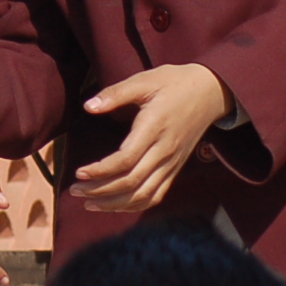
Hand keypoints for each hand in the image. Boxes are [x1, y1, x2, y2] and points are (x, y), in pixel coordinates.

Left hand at [70, 63, 233, 212]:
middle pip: (132, 182)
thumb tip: (88, 106)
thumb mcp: (143, 81)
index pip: (126, 160)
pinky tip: (115, 205)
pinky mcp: (175, 169)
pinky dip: (135, 205)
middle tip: (74, 190)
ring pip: (144, 195)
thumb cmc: (172, 83)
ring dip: (115, 203)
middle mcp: (164, 151)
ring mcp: (172, 163)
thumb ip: (115, 94)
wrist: (210, 92)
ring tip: (88, 203)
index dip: (101, 170)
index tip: (78, 172)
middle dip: (100, 190)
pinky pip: (156, 195)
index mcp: (154, 128)